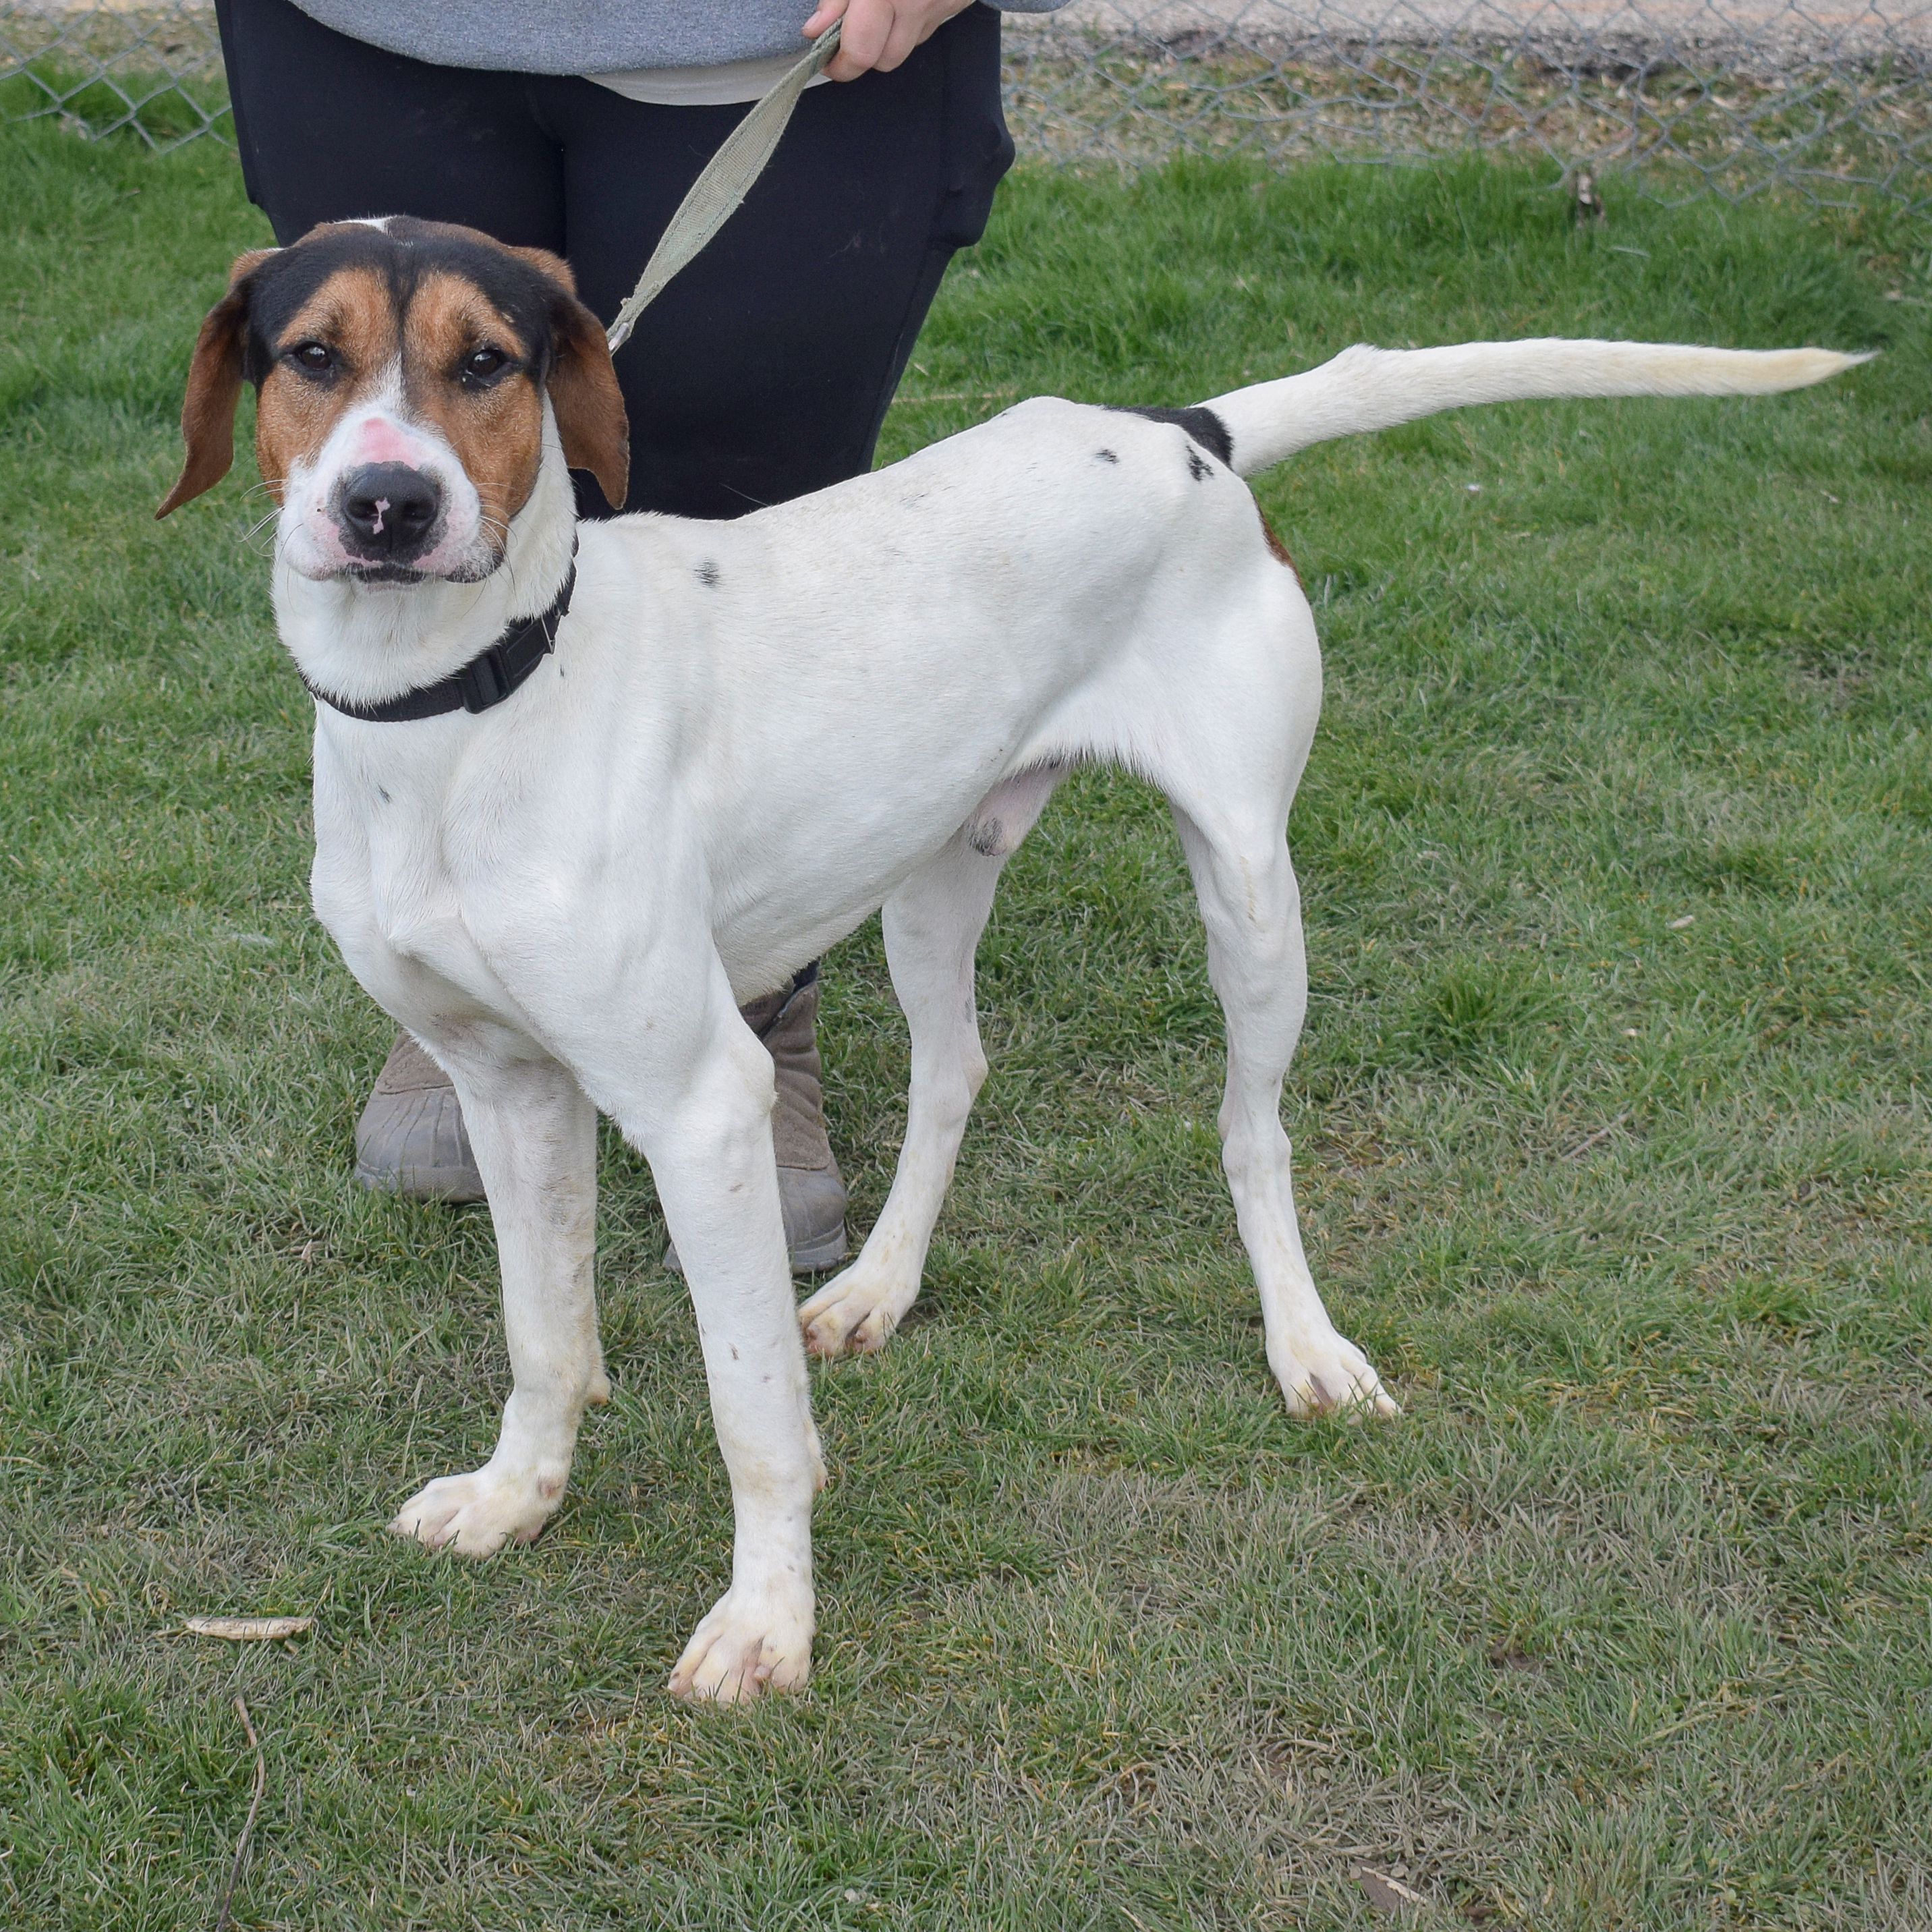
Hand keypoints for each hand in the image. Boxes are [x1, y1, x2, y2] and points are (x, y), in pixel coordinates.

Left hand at [801, 0, 977, 79]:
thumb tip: (816, 28)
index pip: (861, 51)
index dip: (838, 65)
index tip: (823, 58)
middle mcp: (913, 4)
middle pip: (884, 60)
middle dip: (861, 57)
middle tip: (840, 41)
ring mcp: (937, 5)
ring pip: (906, 48)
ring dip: (883, 42)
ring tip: (867, 19)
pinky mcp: (952, 3)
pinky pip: (924, 28)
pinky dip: (904, 25)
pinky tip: (895, 4)